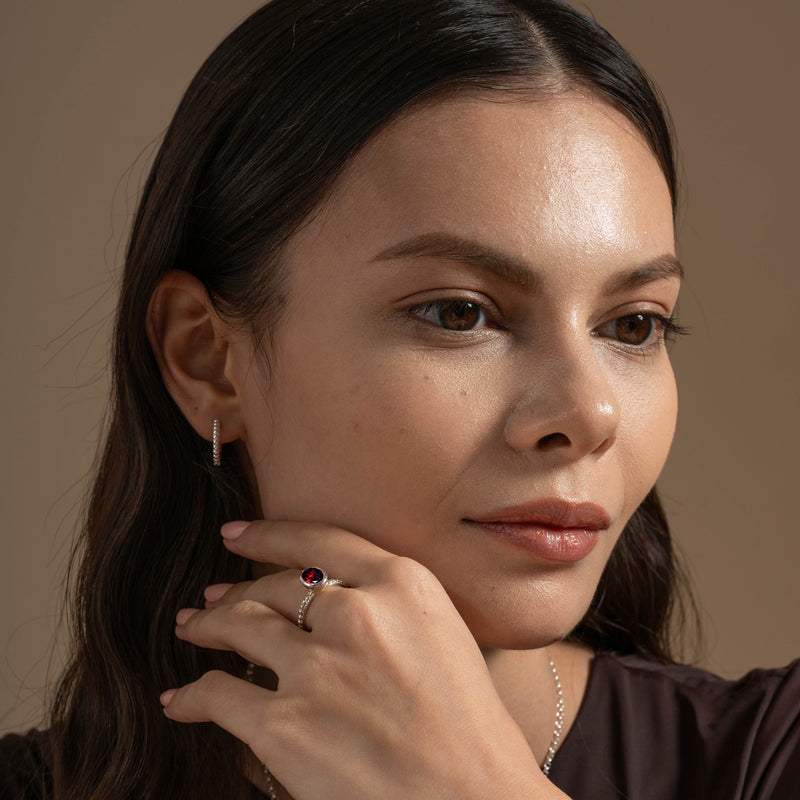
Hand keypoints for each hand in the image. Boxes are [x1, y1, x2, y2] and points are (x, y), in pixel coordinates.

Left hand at [160, 520, 565, 799]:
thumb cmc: (474, 733)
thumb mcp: (445, 638)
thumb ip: (393, 608)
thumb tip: (334, 604)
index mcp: (403, 585)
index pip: (318, 541)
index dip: (267, 535)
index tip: (236, 534)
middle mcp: (357, 613)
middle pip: (274, 586)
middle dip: (235, 591)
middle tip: (213, 599)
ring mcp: (317, 667)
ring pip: (239, 626)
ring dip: (207, 627)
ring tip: (193, 628)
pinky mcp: (285, 726)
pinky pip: (218, 695)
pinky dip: (192, 696)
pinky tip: (181, 698)